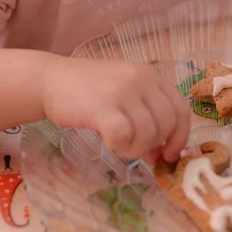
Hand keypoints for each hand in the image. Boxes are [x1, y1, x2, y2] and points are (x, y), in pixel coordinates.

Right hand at [42, 57, 189, 162]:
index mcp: (151, 76)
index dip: (180, 137)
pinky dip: (120, 147)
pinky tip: (108, 142)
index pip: (181, 110)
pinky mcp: (102, 106)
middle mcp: (141, 79)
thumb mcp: (125, 95)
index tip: (168, 155)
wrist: (49, 80)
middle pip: (167, 124)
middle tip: (139, 153)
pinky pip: (124, 136)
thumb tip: (162, 153)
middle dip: (156, 146)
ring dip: (136, 149)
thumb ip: (146, 117)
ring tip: (119, 146)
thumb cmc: (89, 92)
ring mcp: (122, 91)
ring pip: (148, 133)